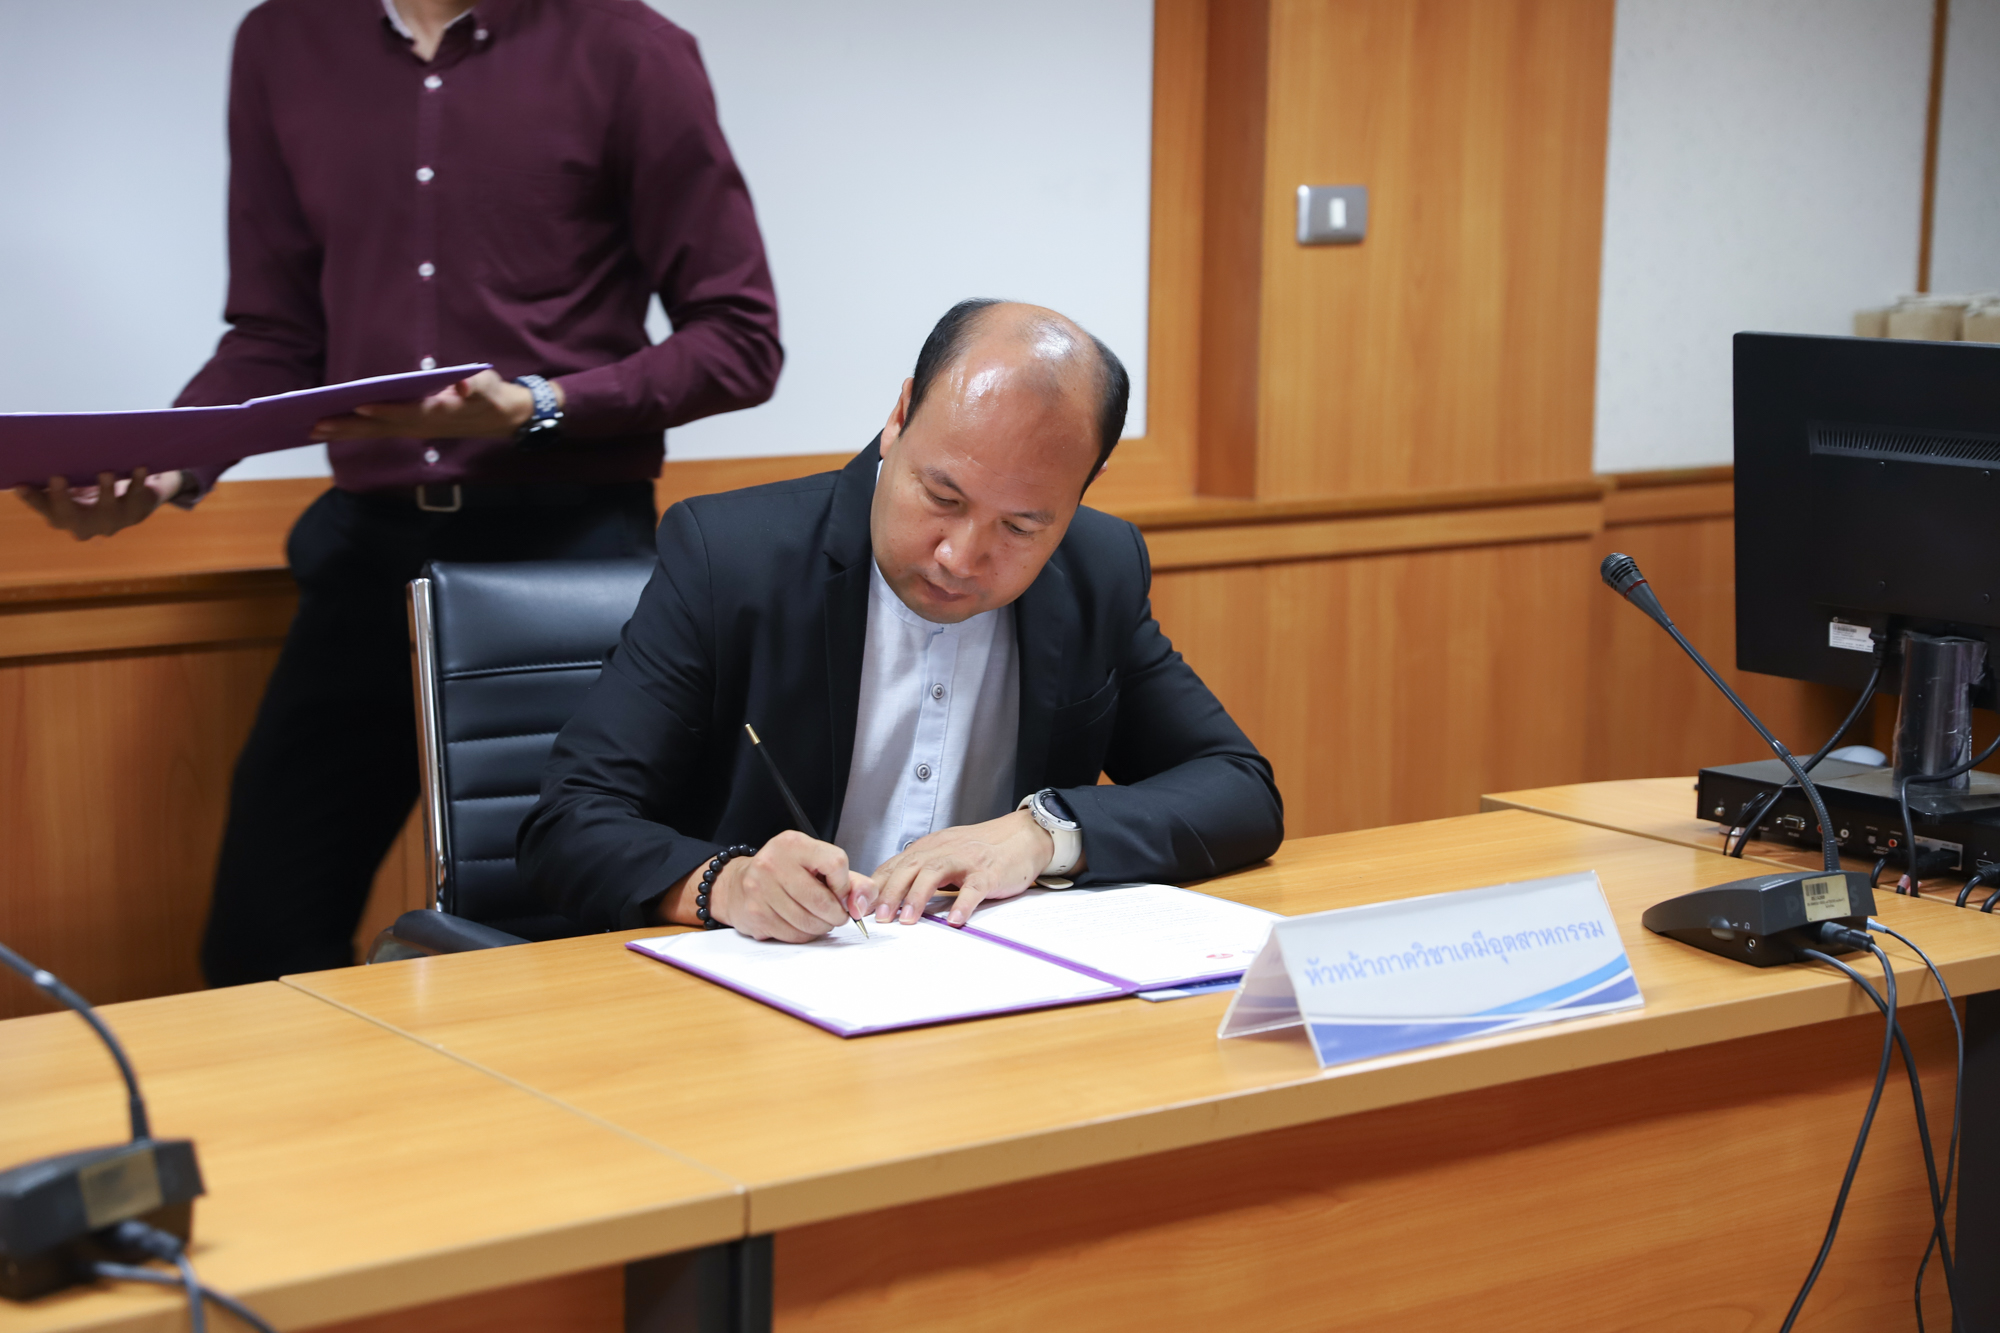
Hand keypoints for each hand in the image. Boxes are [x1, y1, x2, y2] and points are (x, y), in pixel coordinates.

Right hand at [13, 469, 184, 540]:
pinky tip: (140, 466)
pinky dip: (138, 480)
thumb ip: (53, 482)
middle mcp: (86, 525)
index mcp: (65, 517)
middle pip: (70, 516)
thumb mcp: (72, 487)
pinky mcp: (136, 510)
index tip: (20, 485)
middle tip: (56, 477)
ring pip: (108, 509)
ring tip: (105, 472)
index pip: (44, 510)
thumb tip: (30, 458)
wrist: (138, 499)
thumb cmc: (94, 490)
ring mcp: (112, 520)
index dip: (33, 500)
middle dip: (62, 498)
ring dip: (106, 491)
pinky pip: (136, 495)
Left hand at [309, 369, 557, 440]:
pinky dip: (352, 431)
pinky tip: (332, 429)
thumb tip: (465, 385)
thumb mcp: (490, 386)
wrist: (500, 418)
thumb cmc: (490, 396)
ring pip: (373, 433)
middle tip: (316, 424)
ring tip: (312, 429)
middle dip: (348, 426)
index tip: (360, 407)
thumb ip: (478, 386)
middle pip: (380, 428)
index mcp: (437, 413)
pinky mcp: (408, 429)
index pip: (407, 413)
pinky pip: (375, 433)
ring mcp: (413, 430)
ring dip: (343, 432)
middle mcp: (420, 426)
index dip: (385, 411)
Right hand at [675, 831, 871, 942]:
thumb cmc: (787, 874)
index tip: (840, 891)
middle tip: (836, 916)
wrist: (739, 883)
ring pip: (808, 921)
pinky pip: (792, 934)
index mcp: (794, 844)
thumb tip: (860, 906)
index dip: (844, 885)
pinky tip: (801, 925)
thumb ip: (852, 882)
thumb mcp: (819, 866)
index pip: (836, 863)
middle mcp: (774, 862)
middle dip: (836, 915)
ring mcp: (761, 888)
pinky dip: (804, 935)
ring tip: (820, 921)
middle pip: (822, 900)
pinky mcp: (755, 912)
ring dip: (821, 927)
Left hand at [868, 809, 1054, 926]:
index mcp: (929, 849)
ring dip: (918, 897)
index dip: (875, 886)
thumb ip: (919, 872)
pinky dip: (963, 904)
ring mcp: (966, 860)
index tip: (859, 907)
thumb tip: (886, 896)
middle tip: (879, 917)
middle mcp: (943, 851)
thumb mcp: (944, 856)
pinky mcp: (989, 872)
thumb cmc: (980, 851)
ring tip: (908, 920)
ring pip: (935, 874)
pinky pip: (974, 888)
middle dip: (890, 892)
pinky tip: (954, 920)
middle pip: (909, 868)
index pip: (894, 866)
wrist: (1021, 836)